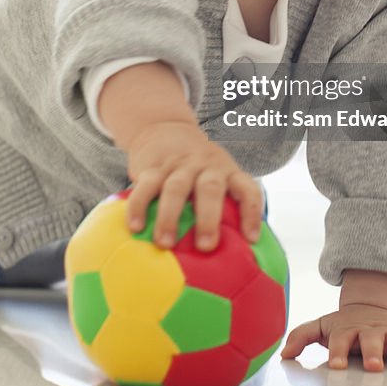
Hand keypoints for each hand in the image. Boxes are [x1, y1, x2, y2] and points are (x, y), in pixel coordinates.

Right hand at [124, 120, 262, 251]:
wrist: (163, 128)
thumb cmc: (195, 167)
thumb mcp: (215, 174)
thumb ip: (221, 206)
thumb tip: (230, 257)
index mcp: (226, 172)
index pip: (246, 189)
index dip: (252, 212)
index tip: (251, 239)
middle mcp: (205, 166)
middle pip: (210, 189)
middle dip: (208, 218)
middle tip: (205, 247)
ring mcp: (178, 165)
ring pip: (176, 188)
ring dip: (169, 217)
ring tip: (164, 244)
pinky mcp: (152, 166)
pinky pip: (146, 186)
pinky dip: (139, 207)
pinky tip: (135, 227)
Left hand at [280, 304, 386, 371]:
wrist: (373, 308)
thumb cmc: (346, 326)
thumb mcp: (323, 327)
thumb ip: (302, 336)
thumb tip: (284, 354)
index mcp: (349, 330)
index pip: (342, 341)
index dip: (339, 352)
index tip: (337, 365)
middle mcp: (372, 332)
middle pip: (372, 341)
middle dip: (373, 353)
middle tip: (373, 366)